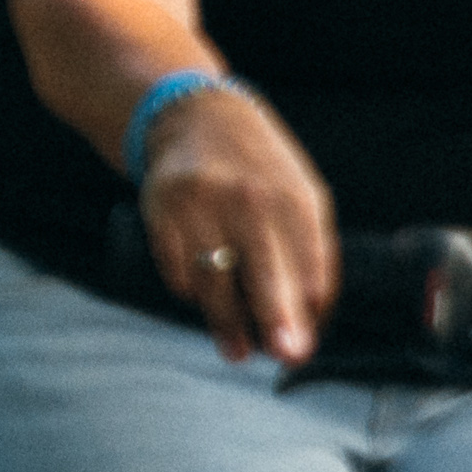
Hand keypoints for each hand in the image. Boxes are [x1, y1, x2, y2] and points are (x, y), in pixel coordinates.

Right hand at [139, 84, 338, 365]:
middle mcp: (248, 198)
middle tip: (285, 354)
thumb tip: (310, 323)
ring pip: (214, 281)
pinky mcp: (161, 211)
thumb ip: (309, 254)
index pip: (310, 264)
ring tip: (237, 351)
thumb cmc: (258, 170)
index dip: (311, 310)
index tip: (304, 346)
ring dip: (226, 323)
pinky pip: (178, 269)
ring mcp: (201, 204)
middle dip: (276, 319)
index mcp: (293, 197)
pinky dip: (190, 292)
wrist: (194, 117)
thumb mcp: (298, 196)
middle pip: (265, 273)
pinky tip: (202, 298)